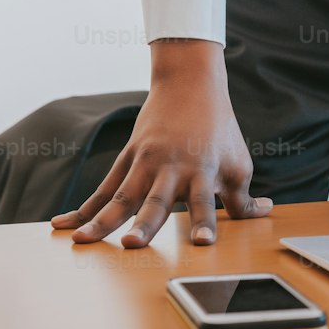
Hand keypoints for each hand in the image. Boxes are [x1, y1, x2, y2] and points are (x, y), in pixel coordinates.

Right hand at [50, 39, 271, 246]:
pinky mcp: (127, 160)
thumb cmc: (218, 128)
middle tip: (133, 244)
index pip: (205, 201)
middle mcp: (172, 168)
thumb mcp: (238, 161)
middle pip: (157, 200)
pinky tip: (62, 227)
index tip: (201, 244)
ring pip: (121, 197)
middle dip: (145, 224)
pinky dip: (82, 209)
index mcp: (203, 170)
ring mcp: (145, 163)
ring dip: (102, 221)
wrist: (189, 83)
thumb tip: (265, 215)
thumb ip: (244, 197)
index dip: (204, 223)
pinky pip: (102, 189)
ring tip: (83, 242)